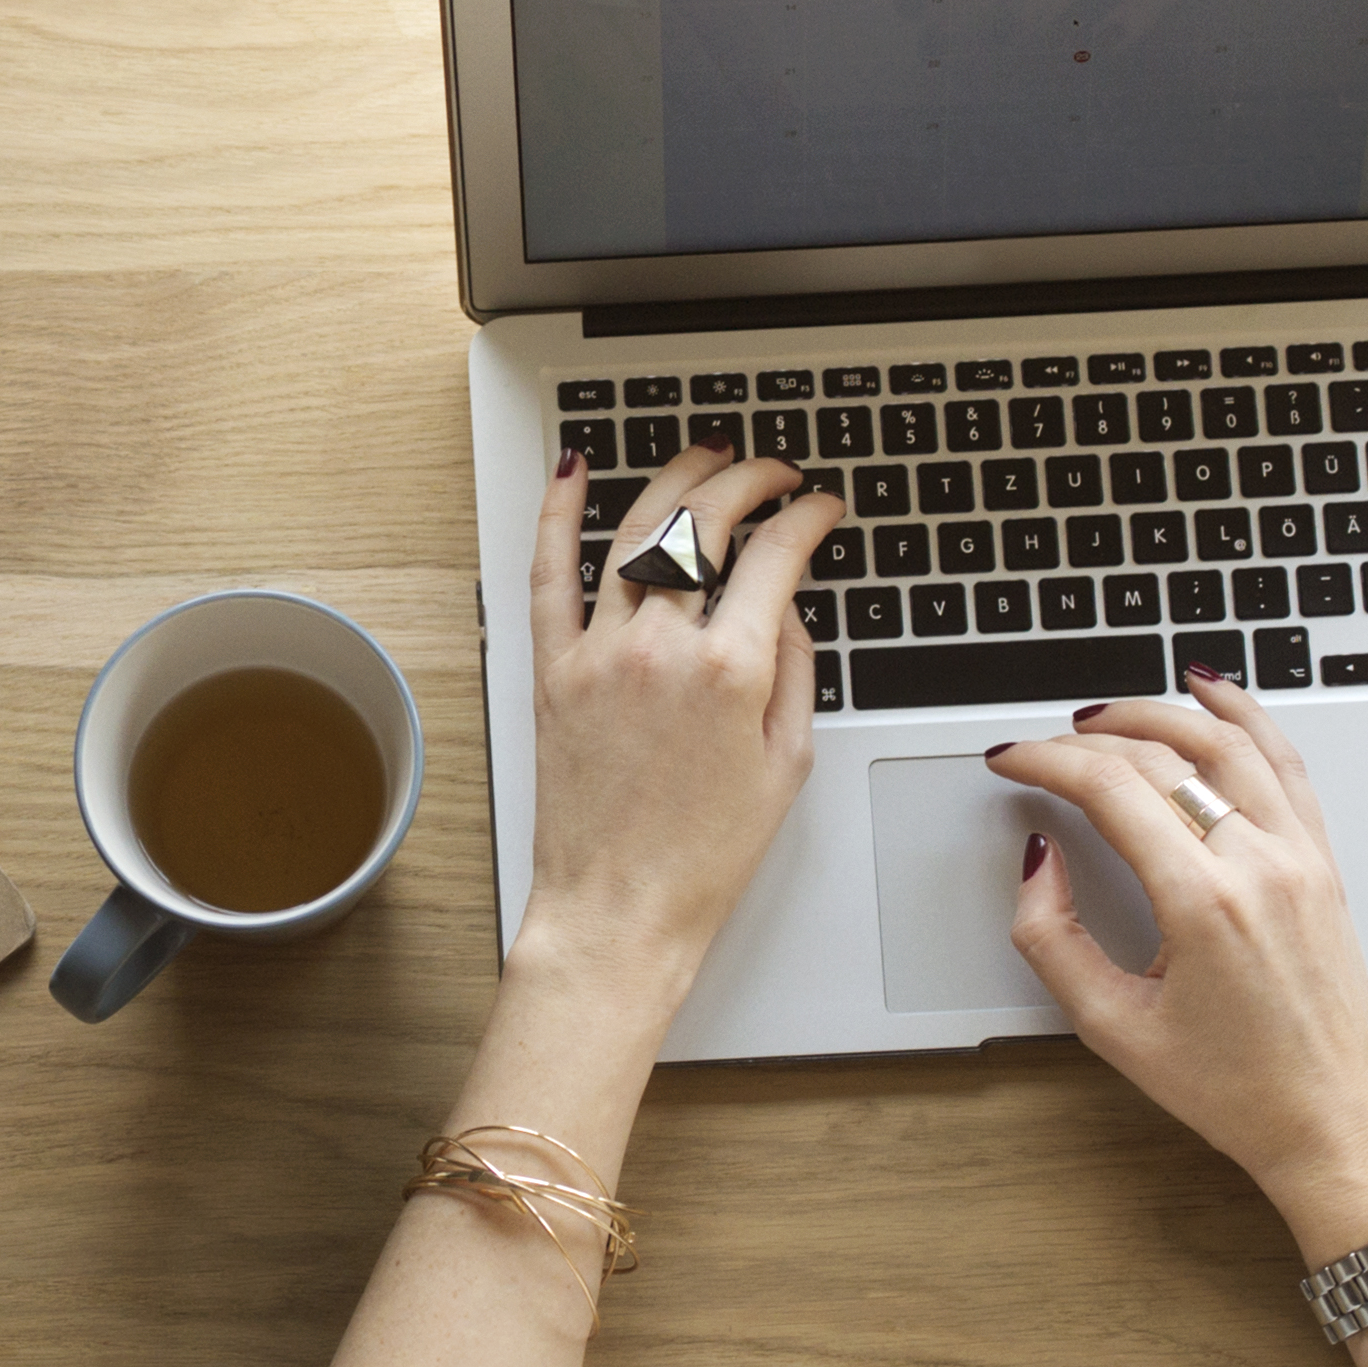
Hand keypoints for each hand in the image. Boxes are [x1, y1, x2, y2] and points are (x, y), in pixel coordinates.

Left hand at [518, 441, 844, 1007]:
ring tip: (704, 456)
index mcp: (731, 670)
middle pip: (706, 521)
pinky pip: (547, 571)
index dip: (808, 516)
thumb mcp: (786, 763)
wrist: (619, 909)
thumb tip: (785, 608)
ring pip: (634, 529)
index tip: (820, 507)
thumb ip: (794, 670)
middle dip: (750, 478)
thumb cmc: (702, 856)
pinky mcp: (551, 670)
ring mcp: (599, 653)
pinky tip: (572, 470)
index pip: (777, 554)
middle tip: (772, 473)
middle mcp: (661, 648)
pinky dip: (555, 512)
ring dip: (675, 478)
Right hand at [990, 670, 1367, 1261]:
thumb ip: (1054, 939)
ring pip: (1229, 742)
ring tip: (1111, 712)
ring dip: (1162, 712)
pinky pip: (1286, 764)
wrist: (1331, 1122)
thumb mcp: (1114, 1028)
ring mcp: (1301, 857)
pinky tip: (1215, 695)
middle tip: (1046, 747)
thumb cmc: (1236, 1090)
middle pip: (1163, 759)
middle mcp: (1260, 865)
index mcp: (1205, 904)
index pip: (1113, 789)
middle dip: (1089, 739)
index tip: (1013, 761)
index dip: (1048, 762)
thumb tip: (1039, 862)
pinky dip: (1248, 717)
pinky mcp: (1323, 864)